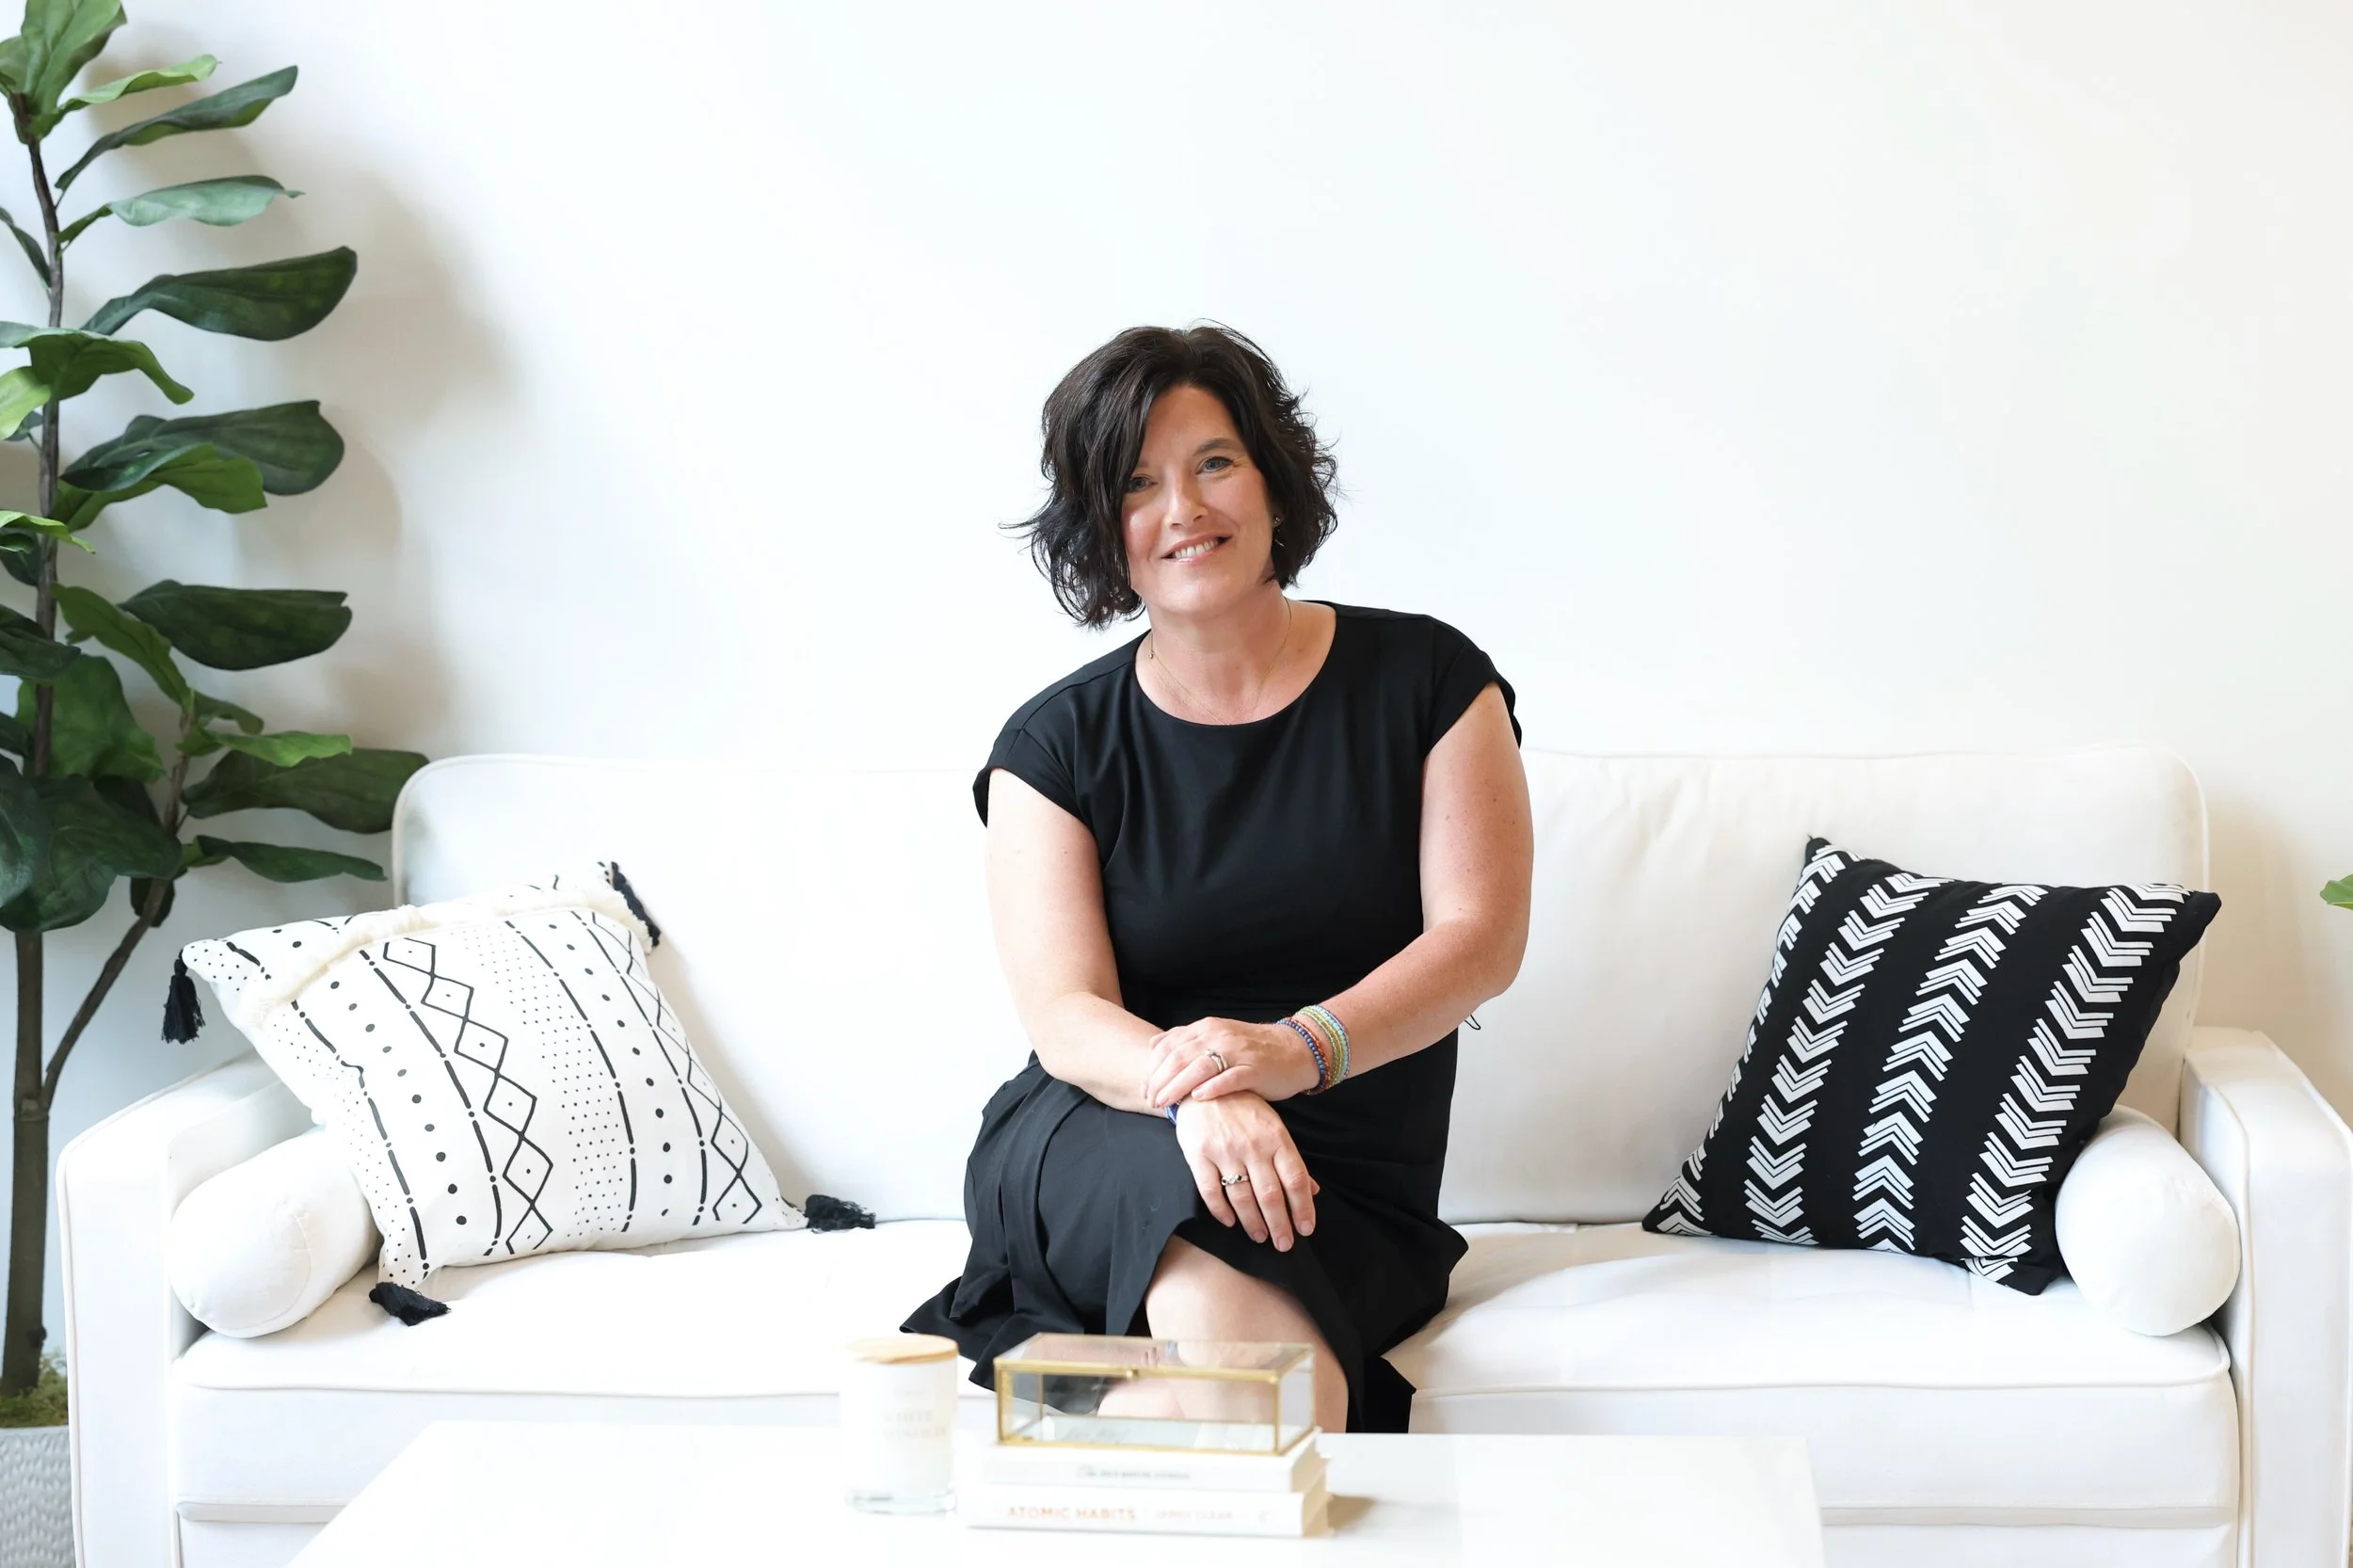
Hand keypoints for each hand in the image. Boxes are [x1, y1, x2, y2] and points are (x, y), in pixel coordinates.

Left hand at [1144, 1017, 1319, 1107]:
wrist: (1294, 1049)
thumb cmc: (1251, 1049)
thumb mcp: (1216, 1037)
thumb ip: (1186, 1039)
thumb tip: (1153, 1044)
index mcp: (1206, 1027)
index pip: (1169, 1046)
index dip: (1152, 1068)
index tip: (1143, 1087)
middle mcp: (1219, 1036)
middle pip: (1179, 1057)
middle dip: (1159, 1081)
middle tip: (1151, 1100)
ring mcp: (1237, 1052)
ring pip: (1199, 1068)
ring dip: (1177, 1087)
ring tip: (1165, 1104)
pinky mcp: (1255, 1069)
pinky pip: (1230, 1078)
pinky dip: (1211, 1087)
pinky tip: (1198, 1098)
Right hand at [1172, 1093, 1319, 1249]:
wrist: (1204, 1085)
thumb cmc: (1244, 1110)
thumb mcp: (1273, 1128)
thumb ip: (1291, 1161)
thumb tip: (1314, 1191)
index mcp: (1276, 1138)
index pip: (1295, 1180)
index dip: (1302, 1208)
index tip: (1305, 1229)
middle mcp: (1253, 1146)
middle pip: (1270, 1194)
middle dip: (1279, 1225)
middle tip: (1283, 1245)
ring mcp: (1225, 1150)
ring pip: (1242, 1197)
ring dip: (1253, 1223)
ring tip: (1260, 1237)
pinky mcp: (1198, 1154)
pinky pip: (1210, 1191)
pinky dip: (1221, 1211)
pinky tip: (1230, 1222)